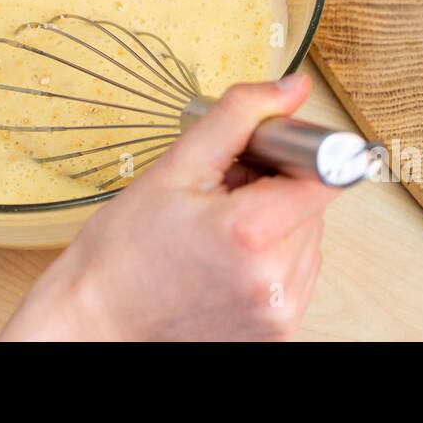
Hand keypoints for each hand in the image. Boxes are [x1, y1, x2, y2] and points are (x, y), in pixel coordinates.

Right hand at [0, 73, 339, 340]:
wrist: (95, 324)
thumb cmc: (121, 256)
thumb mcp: (174, 168)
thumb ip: (238, 117)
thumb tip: (289, 89)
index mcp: (252, 235)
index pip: (326, 174)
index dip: (298, 152)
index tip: (269, 152)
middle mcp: (275, 282)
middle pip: (313, 205)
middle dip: (275, 186)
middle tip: (221, 190)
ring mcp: (279, 313)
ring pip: (306, 239)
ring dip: (274, 223)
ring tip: (218, 227)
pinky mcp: (277, 333)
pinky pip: (295, 273)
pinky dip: (270, 257)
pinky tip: (225, 256)